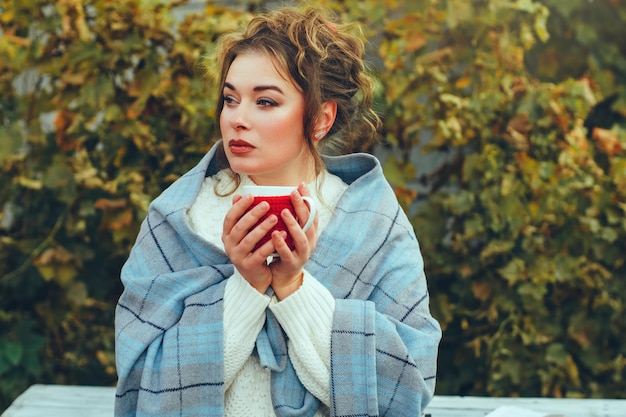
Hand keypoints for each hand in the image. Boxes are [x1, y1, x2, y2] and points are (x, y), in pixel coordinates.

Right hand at [222, 193, 277, 292]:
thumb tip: (239, 195)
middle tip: (266, 204)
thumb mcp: (245, 233)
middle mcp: (229, 245)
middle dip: (252, 215)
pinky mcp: (248, 266)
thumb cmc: (252, 249)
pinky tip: (282, 234)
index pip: (230, 218)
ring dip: (262, 228)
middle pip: (239, 228)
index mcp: (227, 235)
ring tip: (275, 218)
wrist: (255, 277)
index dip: (239, 206)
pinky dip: (270, 244)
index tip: (251, 196)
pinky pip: (260, 254)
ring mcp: (237, 257)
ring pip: (249, 240)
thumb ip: (243, 216)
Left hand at [270, 183, 317, 299]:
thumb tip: (277, 194)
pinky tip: (274, 234)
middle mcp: (310, 241)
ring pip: (301, 238)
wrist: (283, 274)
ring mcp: (303, 253)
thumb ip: (286, 215)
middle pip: (309, 222)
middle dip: (302, 206)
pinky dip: (281, 243)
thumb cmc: (284, 248)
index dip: (308, 199)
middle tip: (293, 193)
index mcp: (309, 232)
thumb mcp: (288, 230)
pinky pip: (288, 253)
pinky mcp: (293, 264)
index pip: (312, 212)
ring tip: (284, 212)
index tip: (301, 184)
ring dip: (293, 224)